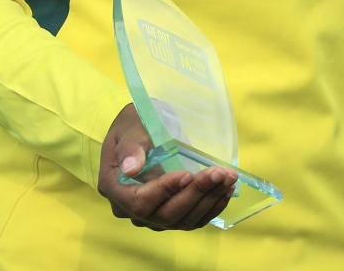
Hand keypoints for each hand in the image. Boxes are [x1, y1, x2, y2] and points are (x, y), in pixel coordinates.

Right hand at [97, 103, 237, 230]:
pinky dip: (211, 207)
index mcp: (114, 188)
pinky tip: (227, 190)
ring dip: (209, 200)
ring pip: (182, 219)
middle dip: (195, 193)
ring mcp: (151, 216)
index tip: (187, 173)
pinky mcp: (170, 216)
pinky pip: (192, 219)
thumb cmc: (133, 124)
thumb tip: (132, 168)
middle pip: (165, 214)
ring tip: (228, 178)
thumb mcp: (129, 127)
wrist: (141, 130)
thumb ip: (130, 147)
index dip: (165, 191)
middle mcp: (130, 210)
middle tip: (219, 173)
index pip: (140, 201)